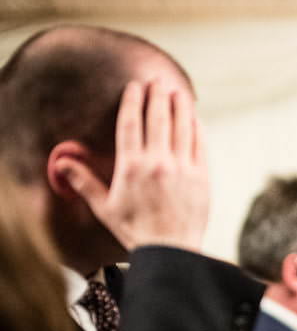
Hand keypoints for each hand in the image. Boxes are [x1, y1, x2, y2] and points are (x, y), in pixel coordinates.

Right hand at [58, 80, 208, 251]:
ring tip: (177, 92)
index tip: (134, 86)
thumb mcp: (103, 206)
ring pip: (182, 127)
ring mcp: (182, 168)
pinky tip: (195, 119)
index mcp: (131, 166)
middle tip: (157, 81)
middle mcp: (157, 162)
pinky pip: (200, 144)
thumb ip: (83, 181)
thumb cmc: (134, 230)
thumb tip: (61, 161)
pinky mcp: (202, 176)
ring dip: (180, 106)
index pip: (131, 124)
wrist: (169, 250)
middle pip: (158, 118)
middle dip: (157, 96)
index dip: (132, 101)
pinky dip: (197, 128)